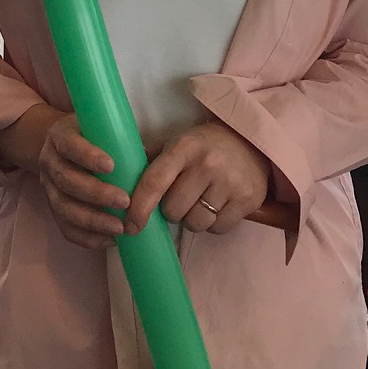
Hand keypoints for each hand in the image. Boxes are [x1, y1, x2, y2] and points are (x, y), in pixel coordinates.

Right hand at [0, 105, 131, 250]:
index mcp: (59, 136)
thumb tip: (150, 163)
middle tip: (125, 202)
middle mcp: (49, 162)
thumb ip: (121, 142)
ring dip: (93, 220)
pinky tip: (110, 240)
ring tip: (120, 228)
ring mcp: (48, 187)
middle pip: (66, 180)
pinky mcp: (53, 209)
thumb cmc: (93, 137)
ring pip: (64, 207)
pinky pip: (66, 228)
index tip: (111, 166)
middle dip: (96, 193)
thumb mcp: (102, 129)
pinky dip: (88, 237)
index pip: (69, 145)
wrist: (65, 149)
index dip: (87, 156)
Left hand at [127, 120, 269, 236]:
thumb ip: (149, 161)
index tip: (131, 226)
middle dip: (172, 211)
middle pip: (174, 210)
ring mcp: (231, 183)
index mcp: (184, 148)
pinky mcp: (249, 199)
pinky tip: (219, 204)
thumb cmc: (206, 145)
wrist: (253, 140)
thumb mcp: (178, 144)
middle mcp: (208, 164)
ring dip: (193, 219)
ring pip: (196, 223)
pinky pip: (218, 228)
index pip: (154, 182)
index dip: (139, 208)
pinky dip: (214, 223)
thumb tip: (114, 179)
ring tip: (201, 201)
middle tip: (181, 198)